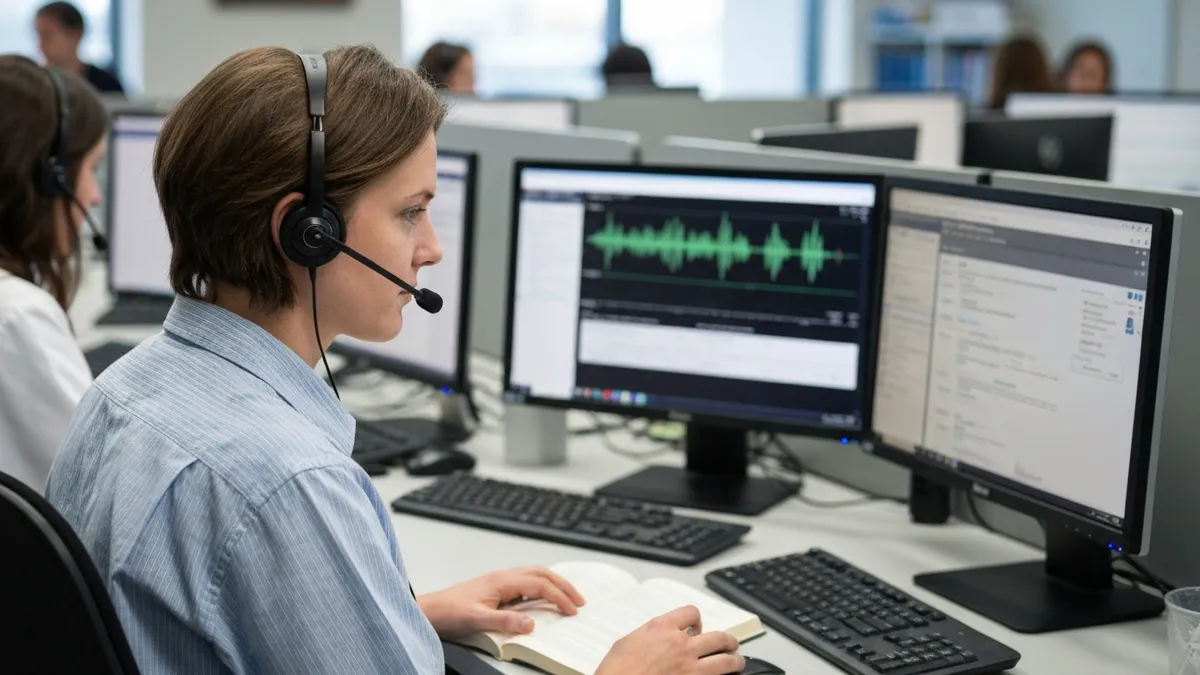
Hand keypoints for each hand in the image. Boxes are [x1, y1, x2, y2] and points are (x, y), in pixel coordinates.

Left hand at [417, 566, 584, 638]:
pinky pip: (526, 581)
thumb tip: (532, 623)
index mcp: (502, 580)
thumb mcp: (477, 620)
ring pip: (535, 574)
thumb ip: (505, 621)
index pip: (540, 585)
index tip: (572, 610)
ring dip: (554, 584)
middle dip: (564, 586)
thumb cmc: (449, 611)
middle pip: (542, 574)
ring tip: (568, 597)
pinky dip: (542, 586)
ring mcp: (500, 580)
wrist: (430, 610)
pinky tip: (543, 598)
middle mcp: (503, 576)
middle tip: (579, 601)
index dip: (559, 597)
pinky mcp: (496, 587)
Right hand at [597, 605, 744, 674]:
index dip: (697, 619)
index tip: (698, 626)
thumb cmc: (616, 670)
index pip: (691, 612)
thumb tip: (655, 638)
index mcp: (662, 627)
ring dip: (734, 660)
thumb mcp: (628, 641)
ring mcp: (689, 666)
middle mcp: (680, 644)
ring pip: (725, 660)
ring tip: (737, 662)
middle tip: (730, 643)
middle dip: (727, 640)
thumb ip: (649, 636)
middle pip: (717, 636)